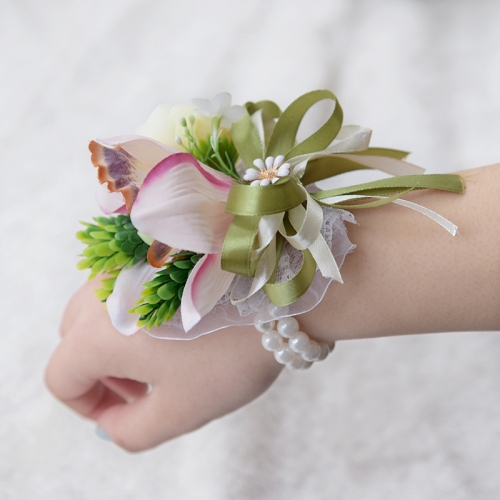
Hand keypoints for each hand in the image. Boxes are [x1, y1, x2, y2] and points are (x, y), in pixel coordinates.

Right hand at [45, 279, 282, 451]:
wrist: (279, 288)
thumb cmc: (230, 350)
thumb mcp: (180, 410)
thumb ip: (130, 431)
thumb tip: (111, 423)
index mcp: (97, 333)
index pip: (62, 378)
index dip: (86, 405)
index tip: (124, 411)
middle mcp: (102, 289)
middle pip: (76, 342)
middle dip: (104, 374)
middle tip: (148, 387)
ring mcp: (127, 262)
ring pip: (103, 312)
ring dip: (123, 343)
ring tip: (170, 356)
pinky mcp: (153, 249)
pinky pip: (128, 287)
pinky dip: (139, 313)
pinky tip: (181, 322)